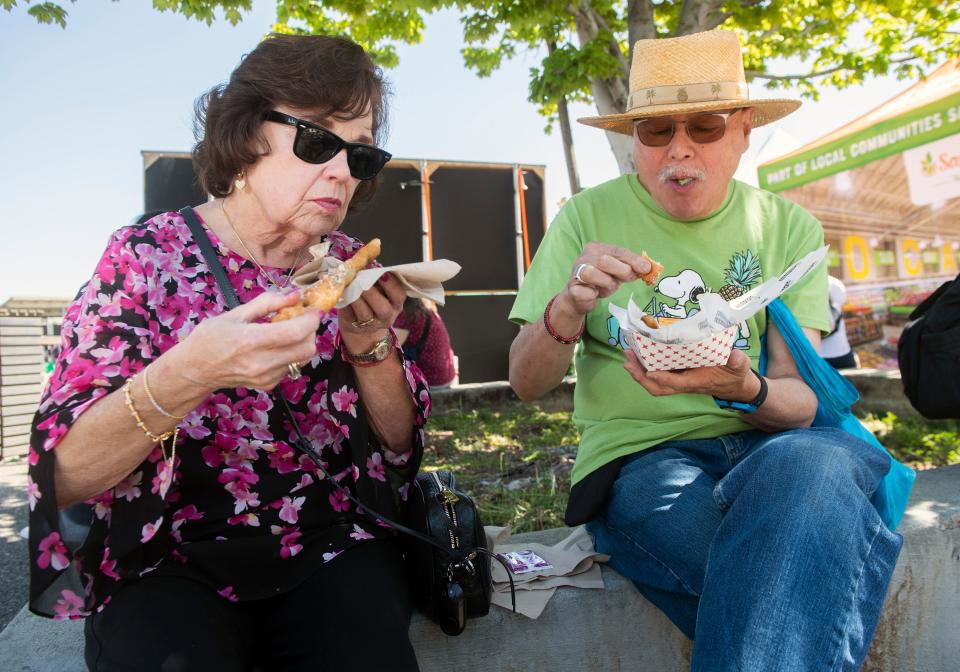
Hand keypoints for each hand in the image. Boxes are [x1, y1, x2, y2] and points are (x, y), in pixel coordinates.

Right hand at [178, 290, 321, 390]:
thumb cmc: (210, 338)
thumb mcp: (235, 314)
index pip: (295, 332)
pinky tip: (276, 346)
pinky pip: (292, 366)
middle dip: (310, 330)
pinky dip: (292, 353)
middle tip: (301, 318)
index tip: (314, 308)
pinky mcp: (268, 384)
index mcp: (249, 341)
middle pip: (306, 348)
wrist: (195, 370)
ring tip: (286, 330)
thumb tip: (295, 295)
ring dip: (303, 341)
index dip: (311, 319)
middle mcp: (260, 363)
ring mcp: (265, 377)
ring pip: (303, 358)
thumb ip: (268, 303)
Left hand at [338, 272, 405, 352]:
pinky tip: (341, 292)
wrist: (363, 330)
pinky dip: (344, 302)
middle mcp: (386, 316)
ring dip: (356, 297)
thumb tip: (368, 260)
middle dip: (371, 292)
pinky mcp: (352, 325)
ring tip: (350, 284)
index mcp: (396, 304)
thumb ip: (377, 278)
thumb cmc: (372, 302)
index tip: (382, 274)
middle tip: (361, 280)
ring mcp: (370, 324)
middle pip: (382, 308)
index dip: (391, 285)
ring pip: (364, 312)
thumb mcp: (381, 292)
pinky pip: (348, 314)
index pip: (398, 295)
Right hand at [560, 243, 651, 316]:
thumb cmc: (601, 281)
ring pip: (591, 274)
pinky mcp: (572, 289)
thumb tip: (647, 268)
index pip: (616, 251)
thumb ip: (631, 267)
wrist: (580, 298)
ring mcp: (576, 273)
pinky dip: (594, 295)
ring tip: (609, 287)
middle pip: (604, 260)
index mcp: (595, 248)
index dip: (632, 259)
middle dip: (621, 270)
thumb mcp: (618, 272)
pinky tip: (594, 294)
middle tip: (630, 277)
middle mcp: (583, 258)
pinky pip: (586, 292)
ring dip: (606, 283)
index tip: (646, 268)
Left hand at [623, 348, 759, 400]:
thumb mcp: (739, 367)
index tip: (650, 371)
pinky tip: (638, 353)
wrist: (733, 385)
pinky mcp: (676, 375)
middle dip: (641, 376)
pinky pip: (656, 374)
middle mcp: (683, 384)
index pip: (676, 383)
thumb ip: (737, 362)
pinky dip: (645, 366)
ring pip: (654, 382)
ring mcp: (678, 381)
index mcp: (696, 382)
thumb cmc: (734, 375)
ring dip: (639, 371)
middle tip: (628, 360)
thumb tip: (735, 356)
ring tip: (628, 355)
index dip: (663, 379)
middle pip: (657, 387)